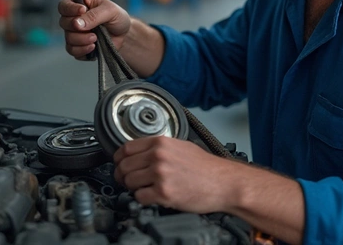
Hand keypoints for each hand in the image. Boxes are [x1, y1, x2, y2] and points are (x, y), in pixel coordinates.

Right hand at [58, 0, 130, 59]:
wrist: (124, 34)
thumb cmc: (117, 17)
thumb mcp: (110, 11)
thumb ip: (94, 15)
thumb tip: (77, 23)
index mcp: (80, 1)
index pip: (64, 5)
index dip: (70, 9)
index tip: (83, 11)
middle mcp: (74, 16)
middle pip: (63, 22)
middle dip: (77, 28)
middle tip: (92, 30)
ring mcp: (74, 32)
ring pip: (68, 38)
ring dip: (81, 40)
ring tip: (95, 38)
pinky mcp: (78, 45)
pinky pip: (72, 50)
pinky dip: (82, 50)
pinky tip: (93, 47)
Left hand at [113, 136, 235, 213]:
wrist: (224, 182)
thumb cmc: (206, 167)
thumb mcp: (182, 147)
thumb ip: (160, 148)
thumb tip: (141, 153)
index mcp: (161, 143)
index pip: (126, 148)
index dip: (119, 158)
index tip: (119, 164)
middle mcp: (159, 156)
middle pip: (123, 165)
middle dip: (123, 175)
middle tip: (128, 180)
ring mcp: (160, 174)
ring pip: (129, 181)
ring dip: (132, 188)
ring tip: (143, 189)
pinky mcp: (163, 193)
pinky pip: (139, 197)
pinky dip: (143, 199)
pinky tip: (152, 197)